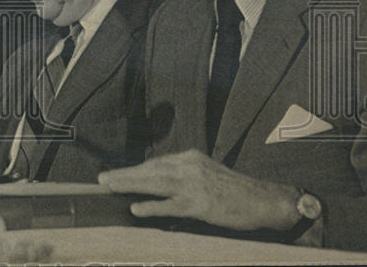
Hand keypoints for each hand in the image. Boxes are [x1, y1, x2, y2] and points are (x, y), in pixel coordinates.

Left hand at [97, 149, 300, 231]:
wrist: (264, 200)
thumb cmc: (235, 191)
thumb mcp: (206, 174)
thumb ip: (183, 176)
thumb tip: (155, 184)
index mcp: (191, 158)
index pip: (155, 162)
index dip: (134, 169)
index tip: (115, 173)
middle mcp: (190, 166)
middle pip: (150, 169)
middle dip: (124, 174)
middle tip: (102, 179)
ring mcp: (194, 184)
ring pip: (155, 182)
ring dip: (130, 184)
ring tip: (110, 187)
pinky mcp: (200, 204)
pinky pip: (170, 205)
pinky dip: (151, 206)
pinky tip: (135, 208)